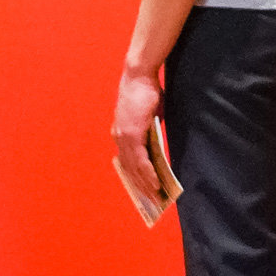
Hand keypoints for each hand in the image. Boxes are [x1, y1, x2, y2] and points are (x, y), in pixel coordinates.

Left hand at [112, 65, 164, 203]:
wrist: (139, 75)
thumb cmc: (146, 91)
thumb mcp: (149, 115)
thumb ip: (150, 131)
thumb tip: (157, 144)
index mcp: (121, 132)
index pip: (127, 160)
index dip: (135, 176)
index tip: (142, 189)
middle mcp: (119, 137)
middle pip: (129, 168)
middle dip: (140, 185)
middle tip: (151, 199)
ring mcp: (124, 137)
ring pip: (134, 167)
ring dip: (145, 183)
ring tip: (155, 196)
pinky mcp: (132, 135)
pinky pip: (141, 160)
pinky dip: (148, 173)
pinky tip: (155, 183)